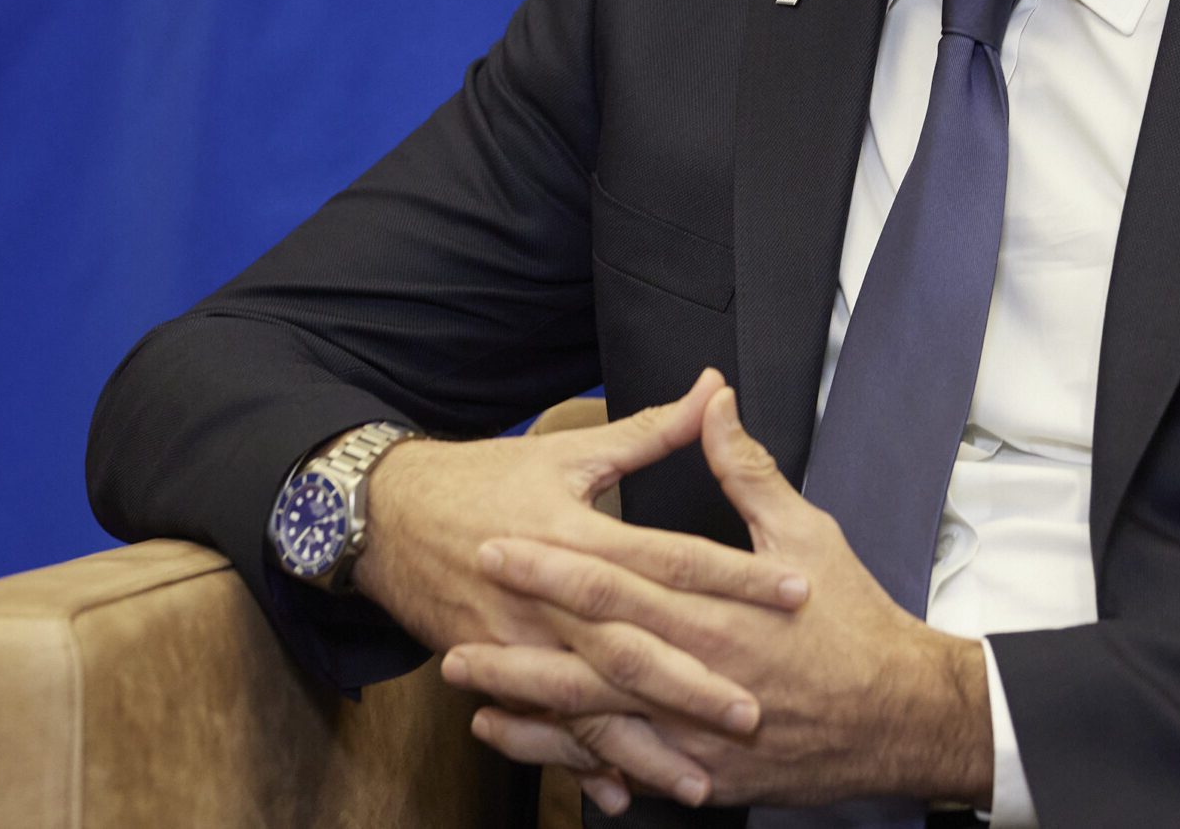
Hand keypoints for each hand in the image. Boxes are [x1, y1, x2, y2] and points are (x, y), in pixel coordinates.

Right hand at [351, 371, 812, 813]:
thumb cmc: (483, 478)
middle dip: (694, 684)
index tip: (795, 592)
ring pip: (590, 702)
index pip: (672, 558)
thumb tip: (712, 390)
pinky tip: (619, 791)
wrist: (385, 516)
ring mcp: (519, 641)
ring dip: (643, 745)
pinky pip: (544, 725)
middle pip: (633, 646)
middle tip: (753, 711)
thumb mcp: (568, 450)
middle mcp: (551, 596)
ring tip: (698, 779)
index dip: (735, 575)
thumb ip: (650, 431)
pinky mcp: (495, 668)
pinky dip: (580, 761)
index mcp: (579, 534)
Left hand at [447, 385, 991, 809]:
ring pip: (596, 723)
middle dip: (518, 645)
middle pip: (589, 659)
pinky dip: (571, 758)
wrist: (904, 717)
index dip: (552, 565)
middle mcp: (697, 675)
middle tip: (452, 629)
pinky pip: (626, 767)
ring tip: (467, 686)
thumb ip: (746, 470)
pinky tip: (525, 742)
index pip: (616, 582)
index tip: (497, 543)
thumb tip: (713, 401)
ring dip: (527, 707)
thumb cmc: (855, 623)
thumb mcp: (805, 532)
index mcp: (714, 612)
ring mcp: (698, 733)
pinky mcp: (706, 772)